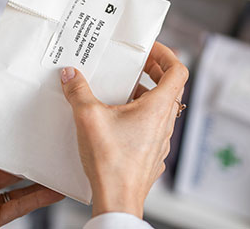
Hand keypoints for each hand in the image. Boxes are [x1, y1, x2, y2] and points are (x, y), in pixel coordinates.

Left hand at [0, 110, 63, 228]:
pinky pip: (20, 207)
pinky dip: (39, 199)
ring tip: (58, 163)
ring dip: (39, 176)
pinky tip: (54, 190)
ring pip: (20, 184)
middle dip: (27, 151)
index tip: (23, 117)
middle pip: (8, 162)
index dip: (5, 130)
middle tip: (46, 137)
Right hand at [59, 41, 188, 217]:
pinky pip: (150, 128)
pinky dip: (137, 116)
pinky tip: (114, 120)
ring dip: (143, 95)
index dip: (166, 54)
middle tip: (134, 64)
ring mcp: (160, 141)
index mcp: (159, 107)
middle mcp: (165, 123)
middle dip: (152, 71)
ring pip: (159, 109)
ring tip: (119, 90)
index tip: (149, 49)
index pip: (178, 70)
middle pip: (170, 87)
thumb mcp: (89, 117)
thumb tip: (71, 75)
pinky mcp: (151, 155)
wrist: (117, 200)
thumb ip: (78, 91)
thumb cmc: (112, 163)